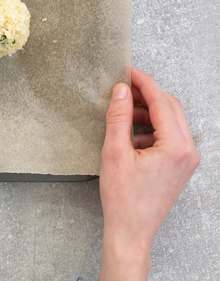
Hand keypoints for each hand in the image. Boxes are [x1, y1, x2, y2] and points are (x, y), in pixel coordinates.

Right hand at [99, 67, 198, 280]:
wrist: (131, 230)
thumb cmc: (123, 198)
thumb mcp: (114, 152)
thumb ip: (119, 117)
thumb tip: (121, 91)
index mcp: (175, 146)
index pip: (161, 102)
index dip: (143, 83)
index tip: (127, 71)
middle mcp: (187, 151)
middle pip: (170, 108)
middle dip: (147, 95)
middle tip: (123, 88)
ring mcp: (187, 159)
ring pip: (170, 121)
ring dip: (148, 112)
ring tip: (123, 114)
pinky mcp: (180, 166)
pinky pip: (169, 136)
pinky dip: (151, 128)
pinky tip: (130, 135)